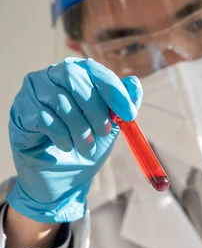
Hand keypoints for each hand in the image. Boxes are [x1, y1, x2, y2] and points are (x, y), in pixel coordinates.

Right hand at [8, 57, 142, 222]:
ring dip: (80, 129)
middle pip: (75, 79)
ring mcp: (34, 91)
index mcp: (77, 74)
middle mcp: (53, 76)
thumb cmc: (84, 147)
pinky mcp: (21, 110)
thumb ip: (121, 107)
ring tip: (87, 148)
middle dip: (95, 109)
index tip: (129, 114)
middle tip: (104, 133)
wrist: (60, 177)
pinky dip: (61, 135)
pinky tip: (66, 146)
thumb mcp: (109, 128)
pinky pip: (44, 118)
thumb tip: (134, 83)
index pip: (94, 70)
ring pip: (60, 100)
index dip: (113, 90)